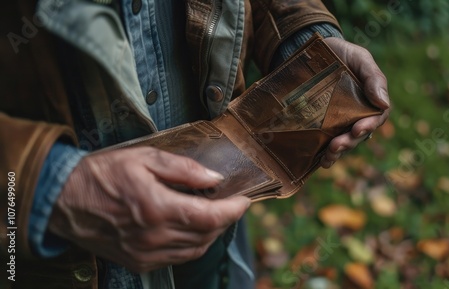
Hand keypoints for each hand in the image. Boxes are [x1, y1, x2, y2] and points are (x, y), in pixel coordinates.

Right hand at [48, 147, 249, 271]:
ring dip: (211, 234)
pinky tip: (191, 230)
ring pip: (194, 250)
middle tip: (231, 204)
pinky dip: (191, 245)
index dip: (233, 210)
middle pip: (206, 235)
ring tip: (214, 215)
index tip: (245, 201)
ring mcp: (145, 254)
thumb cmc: (101, 174)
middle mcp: (154, 237)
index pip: (210, 217)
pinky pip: (176, 258)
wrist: (63, 200)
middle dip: (225, 220)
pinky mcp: (137, 261)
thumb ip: (183, 169)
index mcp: (157, 209)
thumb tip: (213, 177)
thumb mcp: (144, 159)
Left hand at [320, 37, 390, 167]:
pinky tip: (318, 160)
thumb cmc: (341, 53)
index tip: (358, 129)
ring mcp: (338, 120)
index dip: (369, 126)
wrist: (311, 51)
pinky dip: (321, 152)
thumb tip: (384, 103)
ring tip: (328, 157)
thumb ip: (373, 77)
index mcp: (370, 100)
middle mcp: (356, 114)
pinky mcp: (320, 123)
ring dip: (337, 152)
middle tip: (336, 146)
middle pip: (358, 135)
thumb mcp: (360, 58)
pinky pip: (323, 141)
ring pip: (343, 141)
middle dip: (349, 142)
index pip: (375, 118)